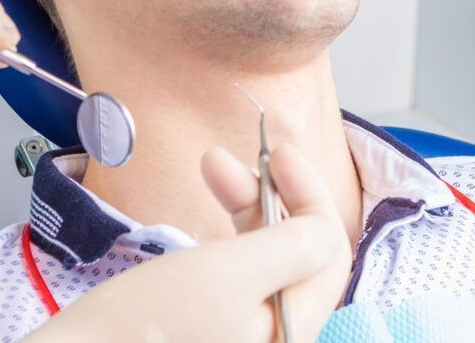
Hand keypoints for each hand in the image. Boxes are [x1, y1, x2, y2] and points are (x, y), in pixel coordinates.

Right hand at [23, 144, 350, 341]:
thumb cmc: (146, 325)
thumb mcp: (230, 273)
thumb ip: (293, 247)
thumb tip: (327, 229)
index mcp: (290, 332)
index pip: (329, 253)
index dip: (310, 195)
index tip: (279, 151)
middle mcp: (271, 341)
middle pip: (297, 256)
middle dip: (270, 196)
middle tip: (230, 158)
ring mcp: (237, 340)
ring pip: (264, 262)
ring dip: (246, 208)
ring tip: (210, 165)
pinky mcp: (204, 336)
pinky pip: (236, 280)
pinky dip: (226, 240)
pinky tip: (202, 220)